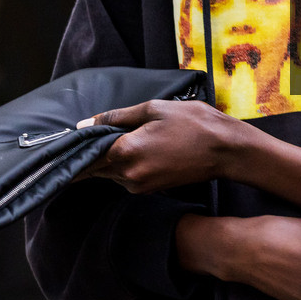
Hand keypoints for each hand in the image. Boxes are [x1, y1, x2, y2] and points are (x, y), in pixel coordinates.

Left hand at [81, 100, 245, 193]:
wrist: (225, 150)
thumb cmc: (194, 124)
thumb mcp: (154, 109)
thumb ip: (116, 117)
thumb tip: (85, 122)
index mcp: (125, 151)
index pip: (87, 154)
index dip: (81, 144)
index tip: (75, 138)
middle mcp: (129, 174)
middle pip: (96, 166)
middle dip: (95, 152)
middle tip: (107, 133)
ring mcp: (140, 185)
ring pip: (111, 173)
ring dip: (113, 159)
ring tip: (132, 138)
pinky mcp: (151, 190)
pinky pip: (127, 178)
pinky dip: (127, 165)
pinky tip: (142, 149)